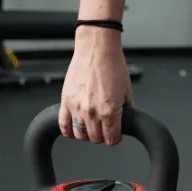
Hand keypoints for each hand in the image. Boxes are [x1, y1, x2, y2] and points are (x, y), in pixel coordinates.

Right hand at [59, 27, 133, 144]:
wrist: (97, 48)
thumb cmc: (113, 65)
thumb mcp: (127, 92)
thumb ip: (126, 111)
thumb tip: (124, 122)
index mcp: (109, 111)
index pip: (111, 139)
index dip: (115, 138)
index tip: (115, 134)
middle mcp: (92, 111)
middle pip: (96, 139)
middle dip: (102, 135)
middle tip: (104, 126)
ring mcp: (77, 107)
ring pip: (80, 136)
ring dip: (86, 133)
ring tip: (91, 125)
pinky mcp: (66, 101)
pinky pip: (63, 126)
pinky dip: (69, 131)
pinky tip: (75, 128)